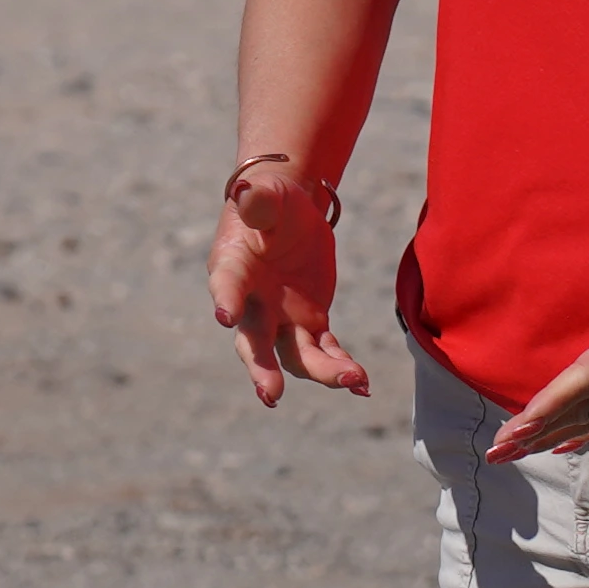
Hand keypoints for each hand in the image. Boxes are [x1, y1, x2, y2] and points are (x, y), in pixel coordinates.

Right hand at [210, 172, 370, 406]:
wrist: (290, 213)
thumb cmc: (270, 200)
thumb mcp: (267, 195)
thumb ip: (259, 201)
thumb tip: (248, 194)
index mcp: (233, 269)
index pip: (227, 286)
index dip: (226, 300)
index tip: (226, 316)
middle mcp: (252, 304)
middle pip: (255, 342)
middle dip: (262, 368)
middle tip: (271, 393)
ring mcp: (282, 319)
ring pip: (296, 356)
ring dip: (321, 372)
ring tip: (353, 379)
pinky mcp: (311, 324)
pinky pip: (326, 352)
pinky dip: (342, 368)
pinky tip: (362, 383)